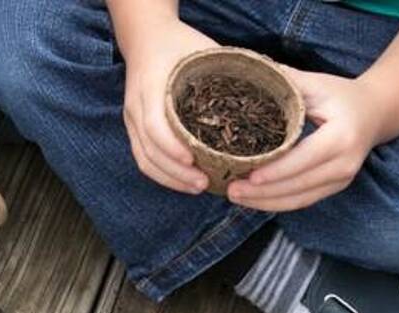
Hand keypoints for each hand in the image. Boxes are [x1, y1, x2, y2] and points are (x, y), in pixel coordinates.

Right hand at [121, 20, 219, 194]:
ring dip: (170, 179)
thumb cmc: (179, 44)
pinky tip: (184, 180)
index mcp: (150, 85)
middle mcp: (136, 107)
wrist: (145, 38)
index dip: (172, 147)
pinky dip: (163, 174)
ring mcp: (132, 120)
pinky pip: (144, 158)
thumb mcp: (202, 50)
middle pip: (148, 151)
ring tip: (197, 187)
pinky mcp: (134, 129)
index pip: (154, 125)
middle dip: (175, 173)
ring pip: (144, 160)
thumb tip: (266, 91)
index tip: (193, 160)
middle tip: (203, 183)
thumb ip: (224, 72)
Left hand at [227, 67, 387, 211]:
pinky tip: (254, 200)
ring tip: (236, 196)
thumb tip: (251, 72)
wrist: (376, 111)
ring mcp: (342, 179)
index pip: (304, 159)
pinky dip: (277, 203)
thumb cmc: (342, 95)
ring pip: (299, 199)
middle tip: (230, 189)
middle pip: (298, 186)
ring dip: (265, 203)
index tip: (249, 176)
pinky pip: (303, 201)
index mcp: (341, 136)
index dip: (276, 171)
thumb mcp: (317, 83)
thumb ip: (287, 81)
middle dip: (263, 192)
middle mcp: (345, 163)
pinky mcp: (335, 187)